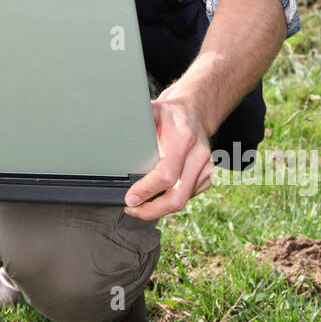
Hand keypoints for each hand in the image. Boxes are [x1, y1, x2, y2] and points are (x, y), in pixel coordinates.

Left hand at [123, 94, 213, 221]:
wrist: (195, 112)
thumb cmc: (170, 114)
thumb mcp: (151, 111)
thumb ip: (135, 124)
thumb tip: (112, 135)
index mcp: (184, 139)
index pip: (166, 175)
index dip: (146, 191)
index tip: (130, 198)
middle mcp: (199, 156)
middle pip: (177, 197)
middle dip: (152, 210)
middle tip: (132, 209)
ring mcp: (206, 169)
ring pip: (183, 200)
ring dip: (159, 208)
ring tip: (139, 205)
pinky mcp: (208, 177)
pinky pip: (187, 197)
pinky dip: (170, 201)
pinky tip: (156, 196)